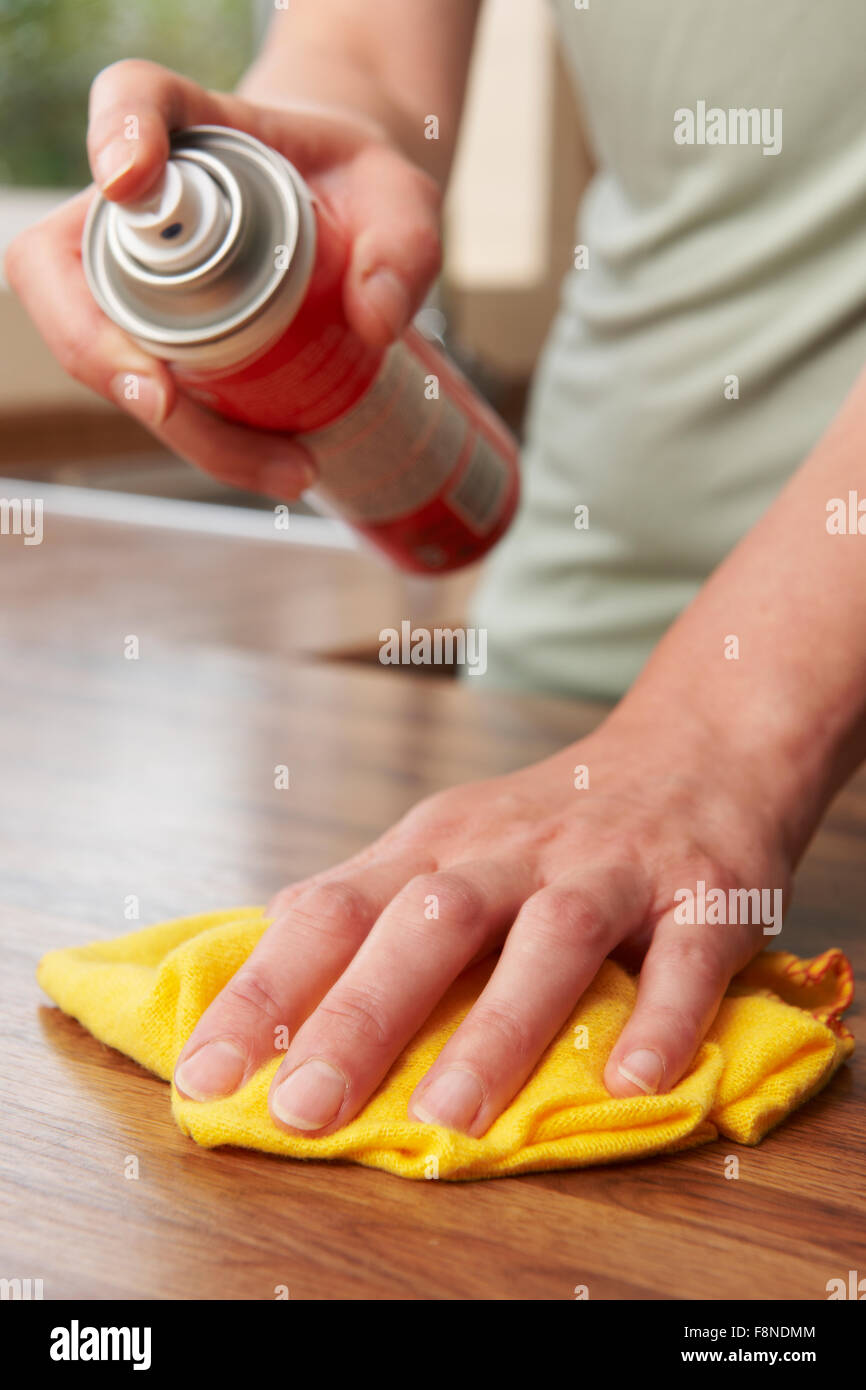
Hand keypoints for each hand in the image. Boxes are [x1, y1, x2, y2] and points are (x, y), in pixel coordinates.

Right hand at [3, 59, 441, 497]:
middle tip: (170, 403)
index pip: (135, 98)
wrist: (349, 218)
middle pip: (66, 262)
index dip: (117, 132)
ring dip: (174, 423)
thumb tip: (373, 321)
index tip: (130, 180)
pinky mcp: (151, 338)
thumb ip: (405, 245)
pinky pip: (149, 394)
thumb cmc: (362, 194)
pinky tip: (275, 465)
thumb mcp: (403, 204)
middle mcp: (141, 202)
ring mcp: (132, 274)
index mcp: (197, 127)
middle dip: (102, 346)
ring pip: (99, 349)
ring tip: (283, 467)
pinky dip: (205, 441)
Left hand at [173, 708, 791, 1134]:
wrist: (692, 747)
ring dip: (498, 1026)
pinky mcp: (702, 892)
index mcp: (435, 845)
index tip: (207, 1075)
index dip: (267, 991)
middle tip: (305, 1108)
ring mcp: (609, 867)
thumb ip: (365, 897)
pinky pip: (684, 955)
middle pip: (428, 922)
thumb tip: (263, 958)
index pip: (332, 910)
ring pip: (549, 939)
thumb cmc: (546, 822)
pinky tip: (634, 1082)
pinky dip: (661, 1015)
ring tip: (448, 1116)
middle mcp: (512, 851)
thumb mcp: (445, 840)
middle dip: (361, 1015)